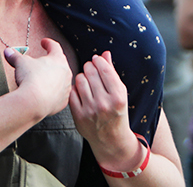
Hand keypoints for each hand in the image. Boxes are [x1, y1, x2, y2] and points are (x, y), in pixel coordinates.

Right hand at [5, 38, 72, 119]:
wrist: (33, 102)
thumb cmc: (30, 80)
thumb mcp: (20, 63)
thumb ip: (15, 56)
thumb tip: (8, 52)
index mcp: (58, 60)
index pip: (54, 47)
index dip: (48, 43)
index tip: (44, 42)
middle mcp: (65, 73)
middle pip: (60, 64)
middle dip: (51, 62)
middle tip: (42, 62)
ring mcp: (65, 88)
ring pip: (61, 80)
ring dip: (54, 78)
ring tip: (43, 79)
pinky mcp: (63, 101)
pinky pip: (60, 95)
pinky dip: (54, 93)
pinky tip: (46, 93)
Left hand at [69, 52, 139, 171]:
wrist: (111, 140)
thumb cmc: (117, 113)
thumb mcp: (120, 94)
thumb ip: (112, 73)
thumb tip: (105, 53)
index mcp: (118, 97)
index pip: (105, 70)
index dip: (99, 60)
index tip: (96, 59)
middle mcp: (105, 104)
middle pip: (90, 73)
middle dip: (89, 67)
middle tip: (90, 68)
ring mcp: (91, 111)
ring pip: (80, 80)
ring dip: (82, 77)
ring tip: (86, 80)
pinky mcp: (79, 116)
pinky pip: (72, 93)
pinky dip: (75, 89)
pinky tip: (80, 91)